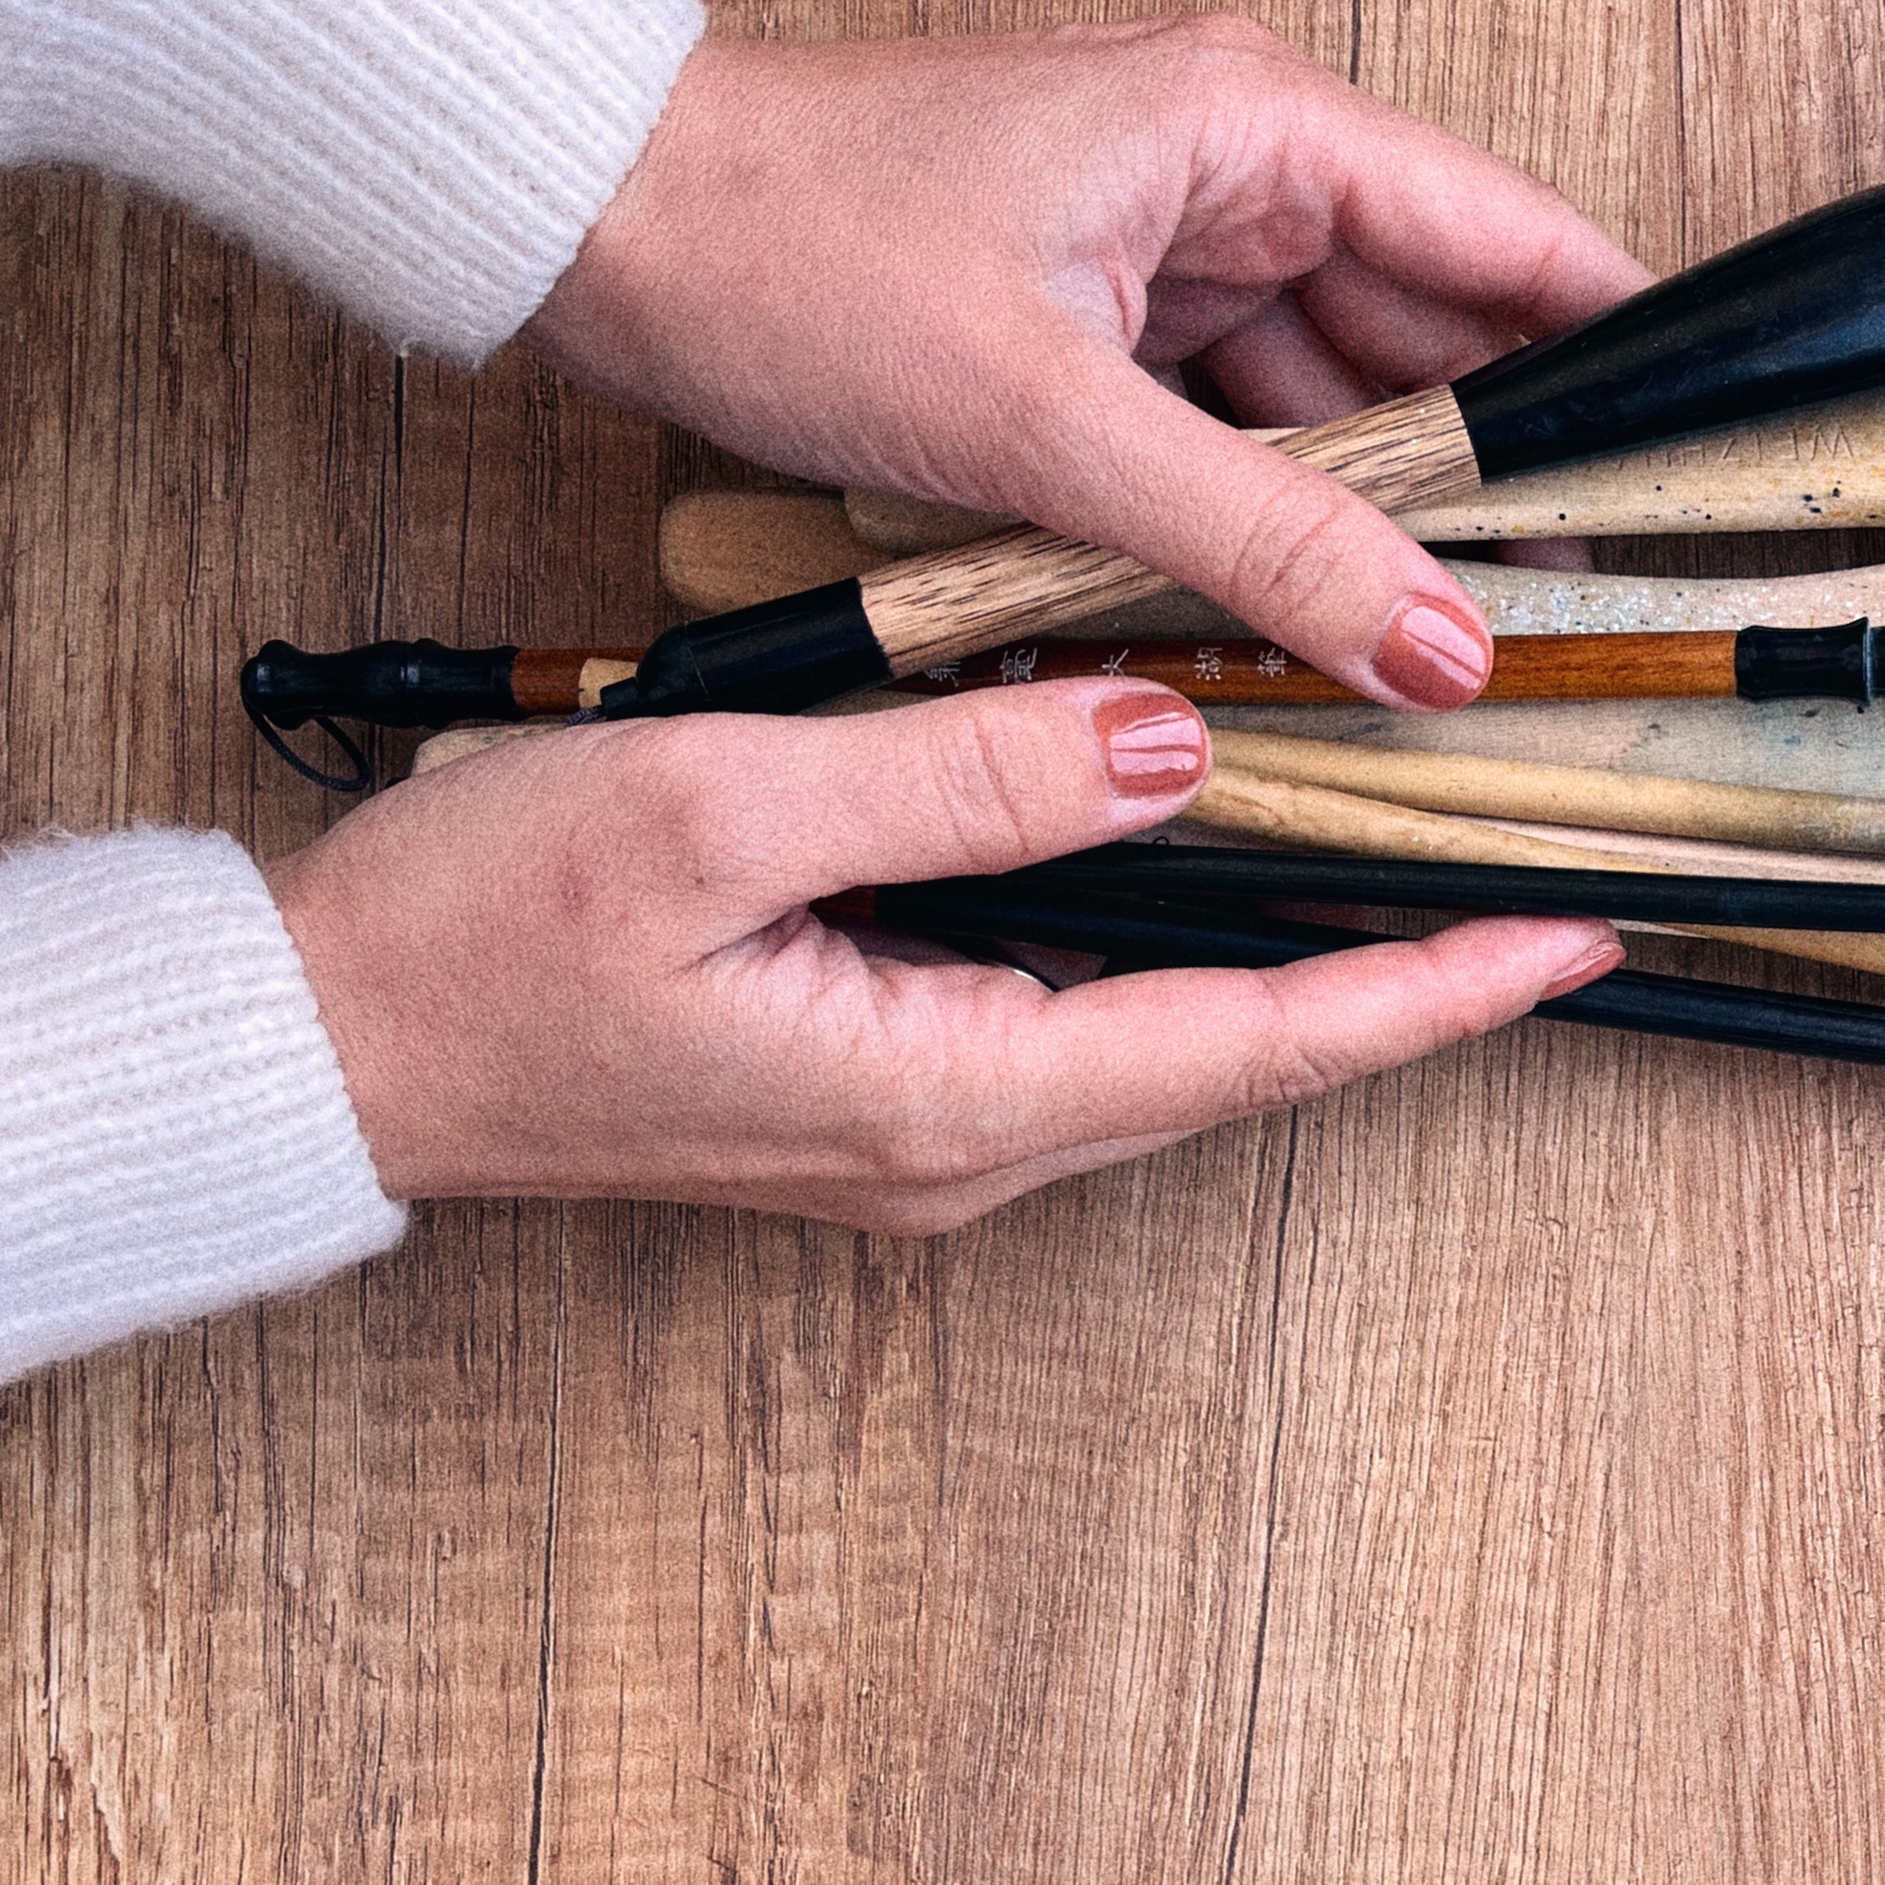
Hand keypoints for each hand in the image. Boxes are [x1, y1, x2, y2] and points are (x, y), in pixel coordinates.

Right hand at [265, 685, 1618, 1229]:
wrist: (321, 1047)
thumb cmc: (475, 942)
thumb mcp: (719, 814)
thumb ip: (960, 777)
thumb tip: (1163, 740)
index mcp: (950, 1093)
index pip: (1256, 1044)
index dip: (1427, 994)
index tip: (1563, 947)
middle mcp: (966, 1144)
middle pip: (1247, 1056)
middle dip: (1409, 983)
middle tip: (1554, 900)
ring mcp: (928, 1130)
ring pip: (1177, 1039)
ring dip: (1311, 969)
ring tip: (1445, 882)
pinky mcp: (887, 1088)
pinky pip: (1091, 1021)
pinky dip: (1191, 952)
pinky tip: (1235, 877)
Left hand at [526, 22, 1650, 710]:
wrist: (598, 231)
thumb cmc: (791, 248)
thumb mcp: (1048, 420)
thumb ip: (1261, 538)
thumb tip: (1433, 641)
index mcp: (1254, 126)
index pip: (1513, 241)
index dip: (1620, 358)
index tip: (1697, 472)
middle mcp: (1235, 168)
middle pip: (1440, 337)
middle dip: (1495, 476)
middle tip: (1563, 612)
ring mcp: (1171, 244)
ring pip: (1342, 398)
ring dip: (1373, 513)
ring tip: (1429, 638)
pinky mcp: (1108, 317)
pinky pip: (1243, 425)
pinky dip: (1270, 512)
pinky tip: (1294, 607)